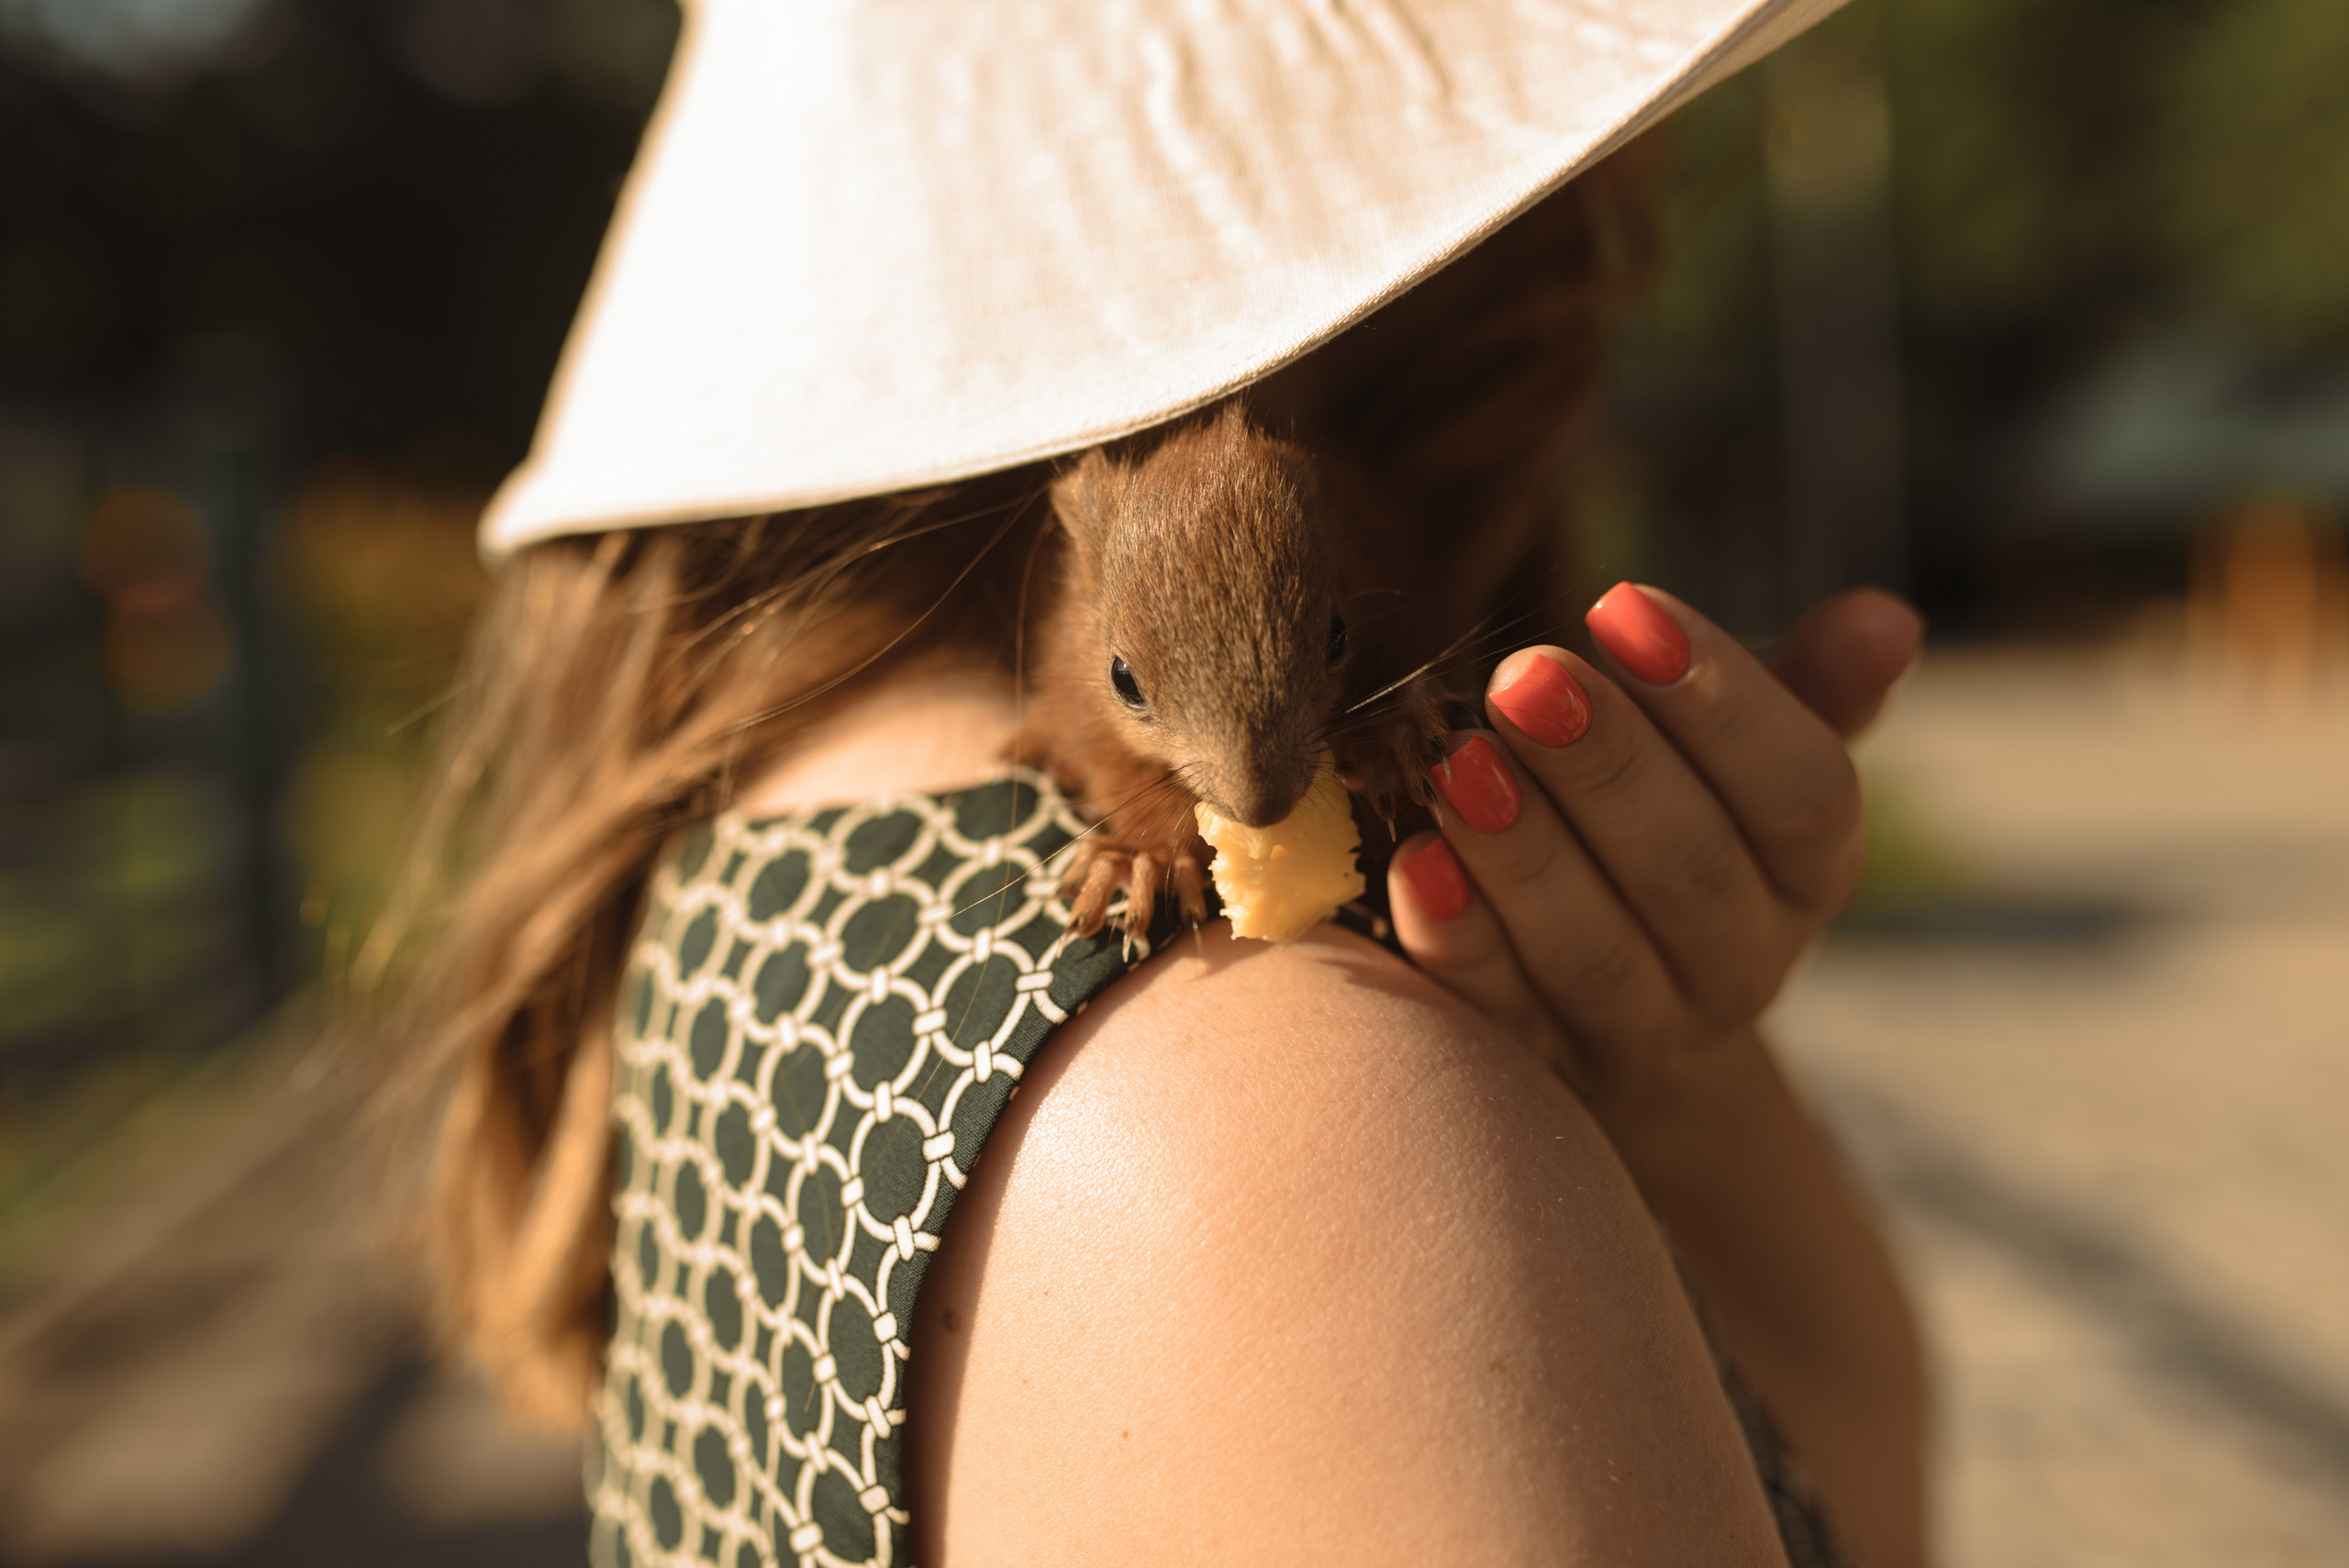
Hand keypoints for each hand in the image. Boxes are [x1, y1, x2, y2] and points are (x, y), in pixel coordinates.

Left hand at [1387, 584, 1920, 1111]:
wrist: (1613, 1017)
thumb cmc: (1681, 823)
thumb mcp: (1747, 759)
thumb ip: (1810, 689)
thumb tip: (1886, 617)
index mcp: (1810, 873)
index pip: (1803, 794)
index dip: (1721, 701)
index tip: (1624, 606)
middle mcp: (1740, 964)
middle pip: (1691, 872)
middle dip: (1606, 766)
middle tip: (1525, 676)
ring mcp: (1637, 1033)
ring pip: (1594, 954)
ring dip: (1526, 854)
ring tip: (1460, 761)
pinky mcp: (1532, 1068)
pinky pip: (1499, 1015)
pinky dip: (1460, 942)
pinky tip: (1416, 863)